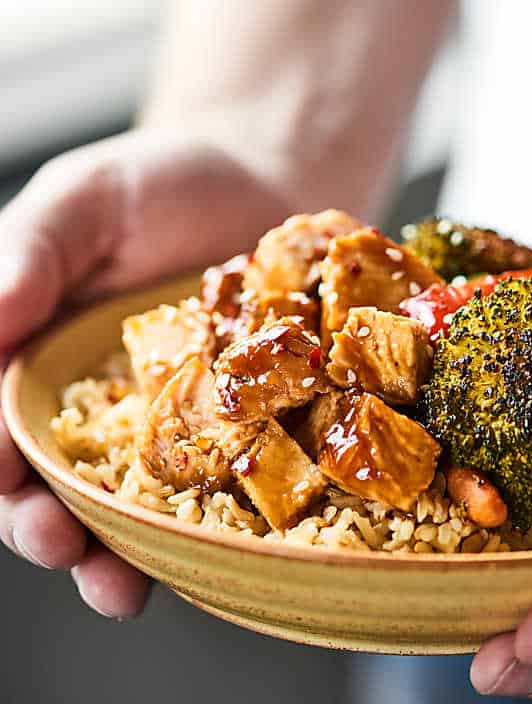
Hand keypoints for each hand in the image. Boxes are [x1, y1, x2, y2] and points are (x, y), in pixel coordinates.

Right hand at [0, 122, 290, 616]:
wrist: (267, 182)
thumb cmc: (165, 182)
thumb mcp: (84, 200)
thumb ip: (29, 254)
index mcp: (38, 352)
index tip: (6, 486)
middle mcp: (93, 400)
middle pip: (50, 479)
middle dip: (46, 523)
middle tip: (63, 548)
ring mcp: (164, 422)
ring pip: (125, 502)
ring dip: (115, 552)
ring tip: (121, 588)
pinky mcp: (231, 427)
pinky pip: (212, 485)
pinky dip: (205, 525)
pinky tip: (211, 552)